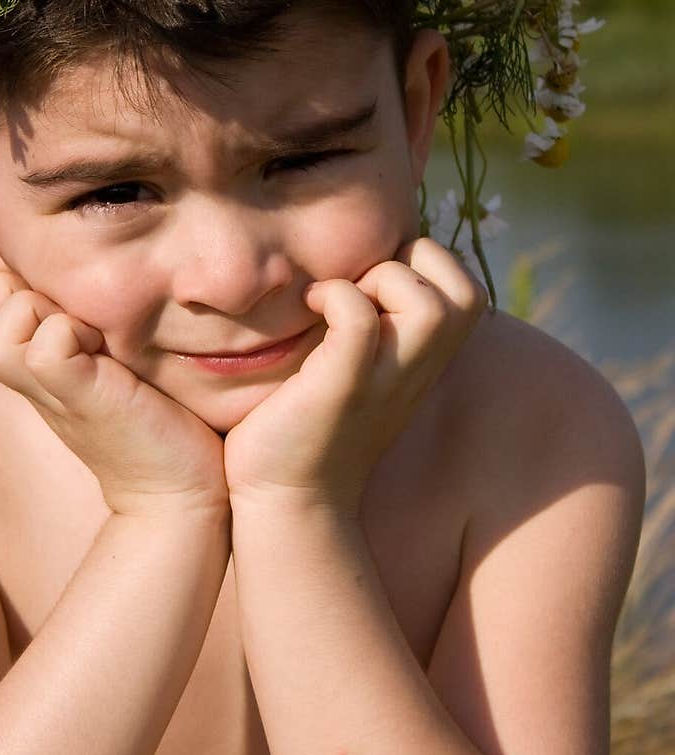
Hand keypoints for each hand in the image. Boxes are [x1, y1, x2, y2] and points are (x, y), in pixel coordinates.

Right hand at [0, 270, 227, 517]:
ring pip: (1, 323)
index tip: (83, 312)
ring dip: (50, 312)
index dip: (36, 283)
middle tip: (88, 323)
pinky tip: (108, 354)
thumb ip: (87, 322)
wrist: (179, 490)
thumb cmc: (156, 417)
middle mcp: (30, 375)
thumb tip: (89, 269)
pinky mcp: (79, 398)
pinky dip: (73, 334)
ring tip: (94, 338)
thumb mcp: (110, 359)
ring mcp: (48, 390)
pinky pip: (45, 345)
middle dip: (39, 291)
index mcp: (33, 361)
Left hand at [223, 238, 487, 515]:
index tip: (373, 280)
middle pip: (466, 293)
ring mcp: (385, 381)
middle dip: (413, 265)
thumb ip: (374, 317)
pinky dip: (336, 296)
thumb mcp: (356, 362)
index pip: (467, 290)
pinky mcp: (342, 387)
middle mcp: (417, 371)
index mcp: (425, 361)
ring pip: (429, 305)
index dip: (426, 265)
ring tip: (335, 296)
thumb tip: (359, 258)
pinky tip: (309, 306)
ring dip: (381, 279)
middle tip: (359, 284)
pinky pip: (361, 318)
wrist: (286, 497)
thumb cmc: (308, 420)